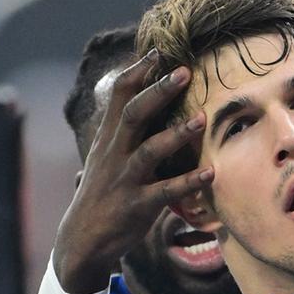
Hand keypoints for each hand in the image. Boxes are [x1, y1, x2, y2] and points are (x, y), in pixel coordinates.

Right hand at [53, 50, 211, 293]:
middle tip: (184, 71)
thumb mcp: (106, 159)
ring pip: (149, 151)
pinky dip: (188, 183)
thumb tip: (136, 108)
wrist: (83, 240)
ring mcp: (124, 180)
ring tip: (202, 119)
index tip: (158, 52)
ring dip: (176, 134)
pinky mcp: (136, 207)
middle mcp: (114, 154)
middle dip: (158, 91)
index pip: (120, 96)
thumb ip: (123, 135)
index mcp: (108, 139)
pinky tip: (211, 174)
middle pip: (134, 114)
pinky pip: (165, 192)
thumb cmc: (102, 196)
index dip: (138, 72)